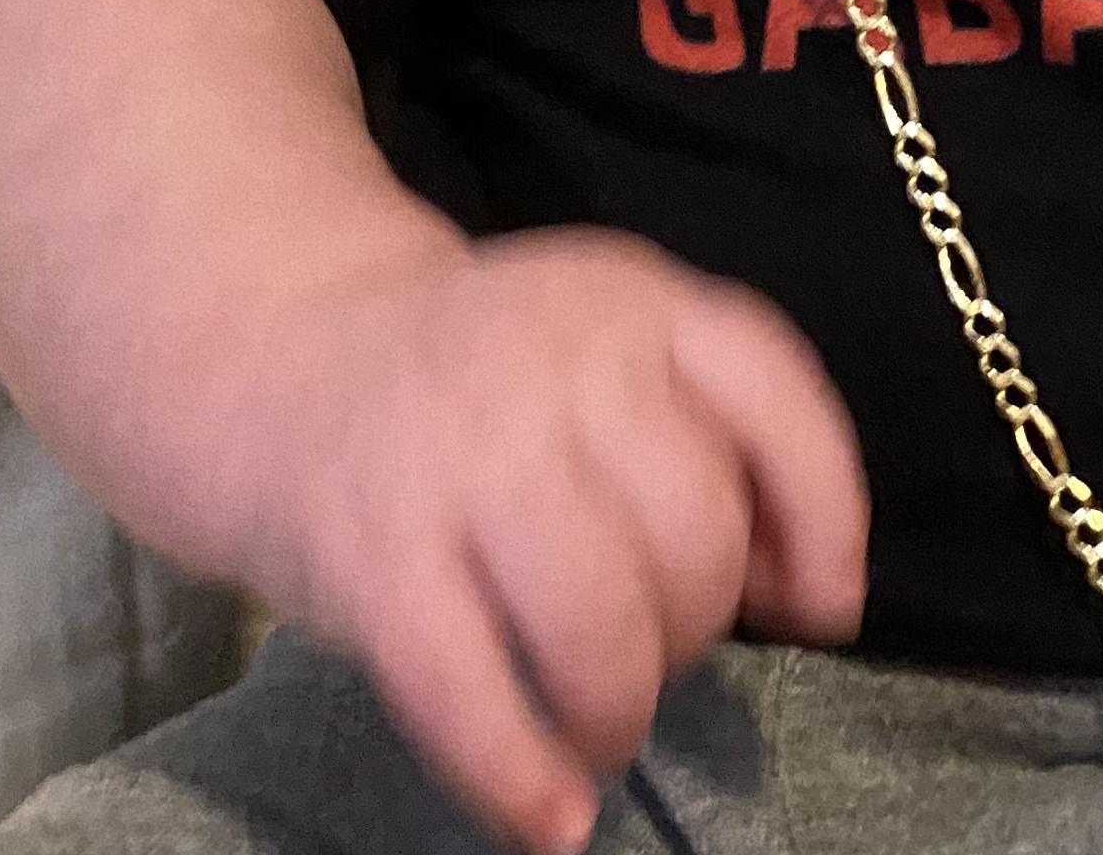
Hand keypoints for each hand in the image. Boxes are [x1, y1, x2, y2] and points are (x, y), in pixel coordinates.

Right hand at [219, 225, 868, 854]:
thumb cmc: (478, 382)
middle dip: (695, 626)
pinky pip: (471, 696)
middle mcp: (554, 360)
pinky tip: (549, 817)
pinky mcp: (371, 555)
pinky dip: (522, 779)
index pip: (775, 398)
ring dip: (620, 709)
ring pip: (601, 623)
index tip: (819, 608)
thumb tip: (809, 595)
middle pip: (693, 533)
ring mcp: (458, 455)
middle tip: (652, 647)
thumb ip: (707, 432)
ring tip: (601, 726)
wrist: (278, 360)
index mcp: (631, 300)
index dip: (824, 518)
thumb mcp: (603, 352)